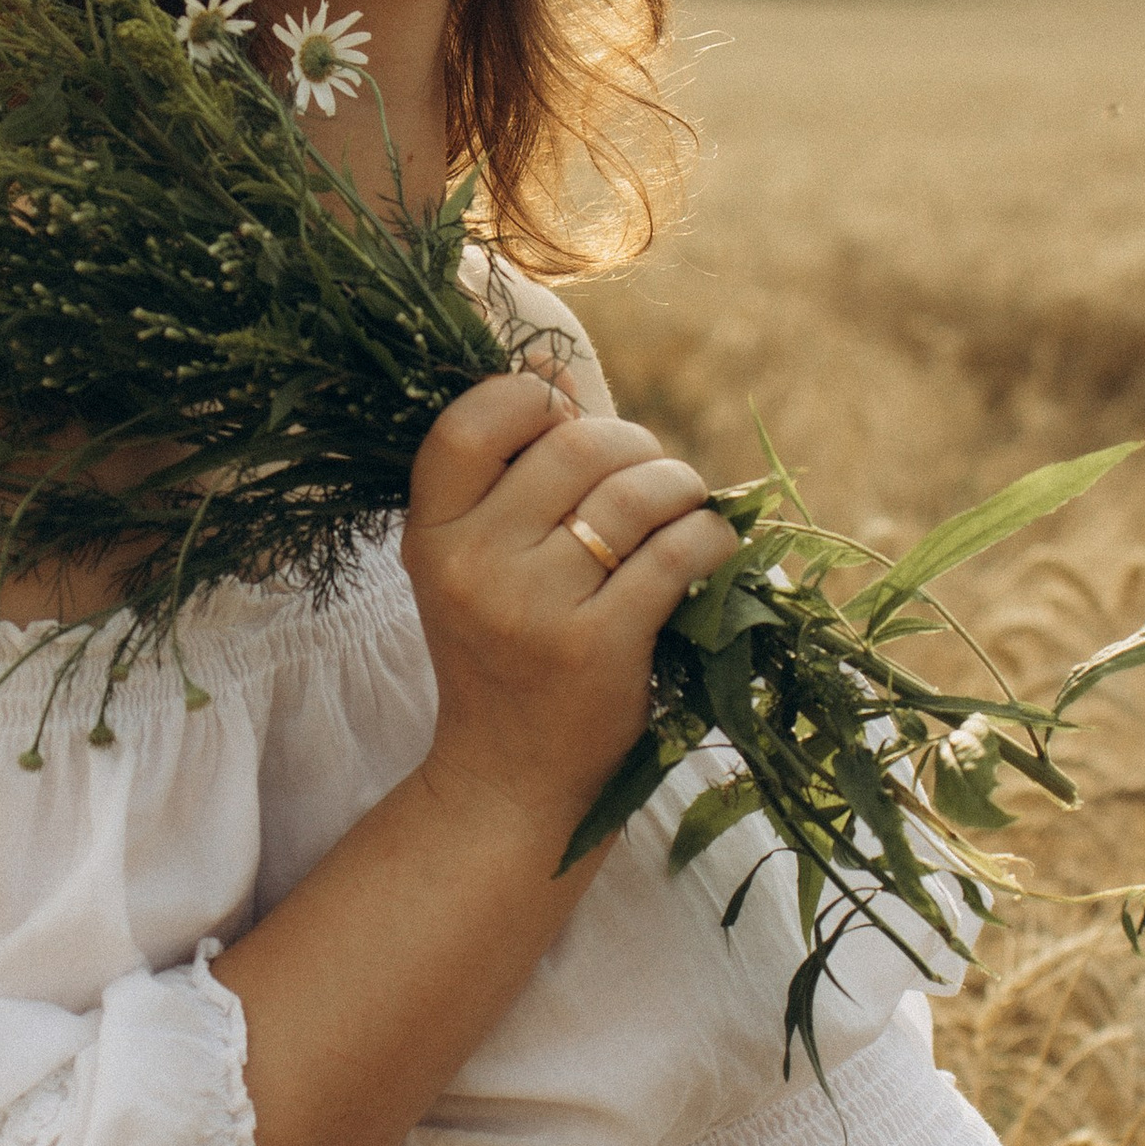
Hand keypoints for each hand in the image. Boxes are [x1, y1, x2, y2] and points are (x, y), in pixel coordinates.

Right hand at [401, 372, 734, 847]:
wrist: (508, 777)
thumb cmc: (503, 651)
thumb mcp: (473, 562)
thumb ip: (509, 473)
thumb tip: (559, 368)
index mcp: (431, 534)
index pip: (474, 421)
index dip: (532, 399)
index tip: (567, 419)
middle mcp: (473, 564)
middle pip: (577, 445)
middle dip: (634, 445)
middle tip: (651, 477)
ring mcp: (535, 606)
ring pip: (639, 492)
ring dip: (681, 487)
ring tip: (685, 506)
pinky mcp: (600, 645)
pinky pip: (681, 551)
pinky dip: (713, 539)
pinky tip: (711, 549)